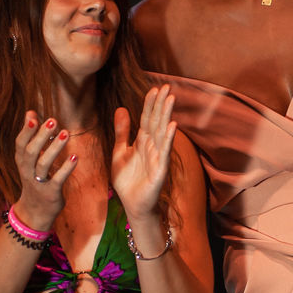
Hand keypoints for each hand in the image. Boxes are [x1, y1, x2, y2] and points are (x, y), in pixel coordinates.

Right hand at [13, 112, 77, 230]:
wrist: (34, 212)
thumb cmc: (34, 180)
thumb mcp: (28, 160)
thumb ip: (30, 137)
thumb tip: (30, 111)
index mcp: (22, 162)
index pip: (20, 143)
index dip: (26, 130)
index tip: (33, 115)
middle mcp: (27, 171)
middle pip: (31, 151)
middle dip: (41, 136)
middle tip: (53, 120)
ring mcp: (38, 183)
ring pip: (43, 164)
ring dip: (54, 148)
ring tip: (65, 133)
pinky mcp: (51, 193)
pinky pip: (57, 179)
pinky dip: (66, 168)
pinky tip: (75, 156)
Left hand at [111, 86, 175, 225]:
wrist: (133, 205)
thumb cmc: (128, 181)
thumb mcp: (120, 151)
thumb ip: (122, 132)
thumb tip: (121, 108)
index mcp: (142, 142)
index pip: (147, 119)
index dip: (150, 104)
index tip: (154, 88)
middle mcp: (152, 147)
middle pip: (156, 121)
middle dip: (161, 104)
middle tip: (166, 86)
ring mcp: (158, 157)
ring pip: (162, 132)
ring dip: (167, 115)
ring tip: (171, 99)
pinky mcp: (160, 170)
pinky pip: (164, 152)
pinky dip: (168, 139)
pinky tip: (172, 126)